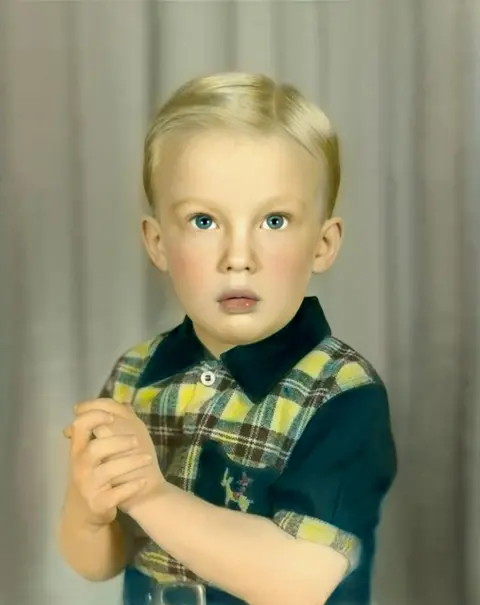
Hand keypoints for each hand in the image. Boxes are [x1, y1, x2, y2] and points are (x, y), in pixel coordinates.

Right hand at [63, 400, 154, 526]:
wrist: (87, 512)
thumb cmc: (94, 474)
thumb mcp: (94, 451)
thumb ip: (106, 428)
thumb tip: (124, 402)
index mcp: (78, 450)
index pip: (80, 426)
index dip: (94, 418)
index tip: (111, 418)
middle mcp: (79, 467)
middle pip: (95, 449)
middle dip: (117, 442)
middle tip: (135, 440)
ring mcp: (88, 486)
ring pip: (108, 472)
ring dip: (130, 463)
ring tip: (147, 459)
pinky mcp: (99, 504)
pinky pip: (116, 495)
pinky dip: (131, 488)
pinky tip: (143, 482)